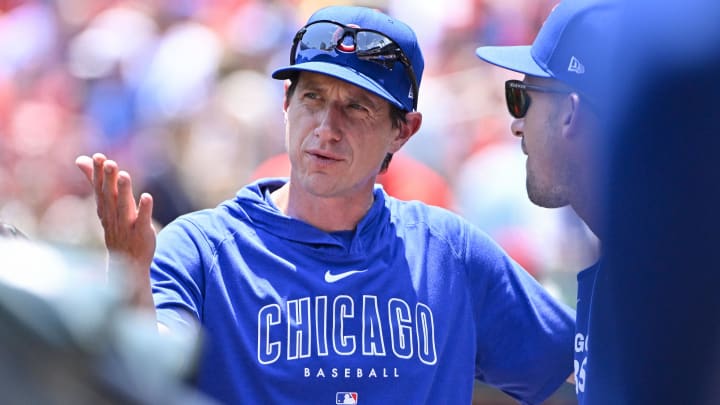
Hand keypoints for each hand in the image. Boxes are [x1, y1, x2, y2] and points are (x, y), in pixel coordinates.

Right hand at [76, 153, 155, 308]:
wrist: (127, 261)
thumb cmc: (116, 226)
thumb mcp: (105, 204)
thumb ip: (95, 181)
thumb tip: (81, 159)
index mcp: (105, 207)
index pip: (100, 188)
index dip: (99, 173)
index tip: (98, 156)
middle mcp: (113, 215)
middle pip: (110, 196)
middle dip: (109, 180)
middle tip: (110, 163)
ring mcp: (127, 225)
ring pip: (124, 207)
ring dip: (124, 191)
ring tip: (124, 175)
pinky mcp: (142, 233)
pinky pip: (143, 220)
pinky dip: (144, 209)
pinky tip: (148, 197)